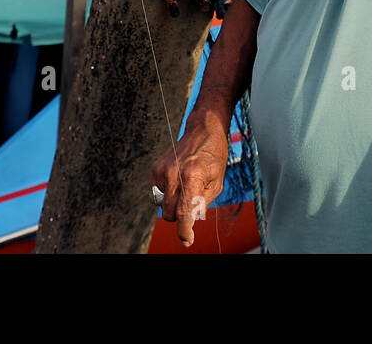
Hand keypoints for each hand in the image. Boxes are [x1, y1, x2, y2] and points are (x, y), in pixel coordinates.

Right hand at [149, 110, 229, 247]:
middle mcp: (173, 174)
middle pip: (169, 213)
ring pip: (162, 206)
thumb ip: (201, 204)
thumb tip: (189, 223)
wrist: (203, 131)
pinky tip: (177, 182)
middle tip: (192, 204)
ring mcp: (161, 171)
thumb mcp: (217, 183)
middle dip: (180, 216)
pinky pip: (156, 194)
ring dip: (172, 205)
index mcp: (192, 177)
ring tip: (186, 188)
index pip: (184, 213)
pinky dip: (166, 194)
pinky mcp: (155, 169)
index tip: (187, 240)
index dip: (185, 231)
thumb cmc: (213, 157)